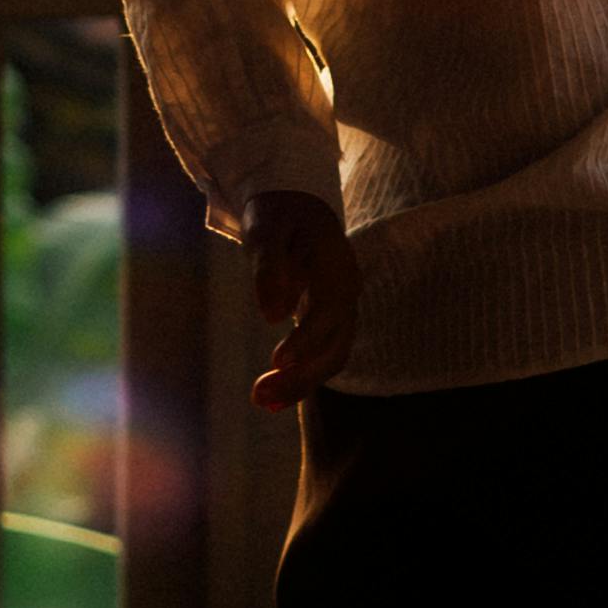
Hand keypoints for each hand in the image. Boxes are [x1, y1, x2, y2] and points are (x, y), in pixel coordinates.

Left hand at [245, 187, 362, 411]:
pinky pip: (322, 356)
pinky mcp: (329, 321)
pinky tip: (273, 398)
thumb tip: (272, 315)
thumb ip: (269, 268)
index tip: (276, 361)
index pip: (329, 309)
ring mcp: (342, 308)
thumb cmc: (278, 215)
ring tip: (261, 400)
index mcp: (336, 265)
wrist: (298, 206)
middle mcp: (347, 291)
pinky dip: (301, 379)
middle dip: (302, 375)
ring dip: (300, 383)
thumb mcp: (265, 231)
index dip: (307, 339)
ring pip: (332, 356)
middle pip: (336, 344)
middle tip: (259, 396)